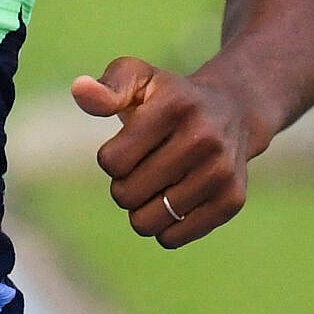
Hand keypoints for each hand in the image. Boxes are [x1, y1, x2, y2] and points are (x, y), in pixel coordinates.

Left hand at [70, 56, 262, 248]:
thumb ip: (106, 88)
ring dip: (141, 208)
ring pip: (148, 221)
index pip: (112, 162)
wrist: (233, 111)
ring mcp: (221, 172)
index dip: (110, 159)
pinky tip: (173, 202)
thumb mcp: (137, 76)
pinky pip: (174, 237)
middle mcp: (203, 139)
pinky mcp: (232, 200)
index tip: (127, 146)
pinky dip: (163, 228)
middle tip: (142, 167)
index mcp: (174, 107)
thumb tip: (80, 90)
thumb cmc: (168, 96)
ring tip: (157, 184)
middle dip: (123, 185)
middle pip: (126, 195)